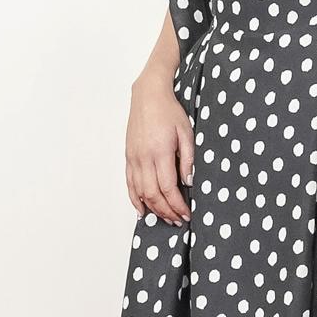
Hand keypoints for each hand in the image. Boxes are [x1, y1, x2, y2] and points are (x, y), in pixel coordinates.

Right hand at [126, 72, 193, 224]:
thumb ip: (188, 159)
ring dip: (153, 209)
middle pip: (153, 194)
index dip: (177, 205)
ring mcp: (134, 158)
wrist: (148, 96)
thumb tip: (188, 182)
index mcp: (160, 152)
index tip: (187, 214)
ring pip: (140, 192)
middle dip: (167, 211)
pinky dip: (135, 199)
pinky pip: (130, 183)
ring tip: (166, 218)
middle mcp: (144, 158)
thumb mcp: (186, 133)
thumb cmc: (169, 111)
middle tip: (178, 220)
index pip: (168, 188)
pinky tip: (142, 210)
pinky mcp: (128, 157)